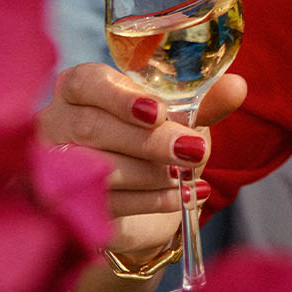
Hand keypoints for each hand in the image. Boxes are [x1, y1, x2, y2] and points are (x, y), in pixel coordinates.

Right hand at [40, 62, 246, 261]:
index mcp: (79, 89)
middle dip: (147, 141)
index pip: (86, 82)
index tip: (157, 112)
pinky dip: (149, 202)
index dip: (119, 97)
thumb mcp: (178, 120)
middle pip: (91, 128)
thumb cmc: (150, 145)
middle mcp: (56, 124)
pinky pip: (104, 205)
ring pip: (96, 170)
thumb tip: (237, 86)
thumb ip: (203, 103)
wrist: (140, 202)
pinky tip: (180, 199)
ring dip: (149, 174)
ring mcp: (54, 169)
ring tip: (186, 177)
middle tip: (193, 151)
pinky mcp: (66, 208)